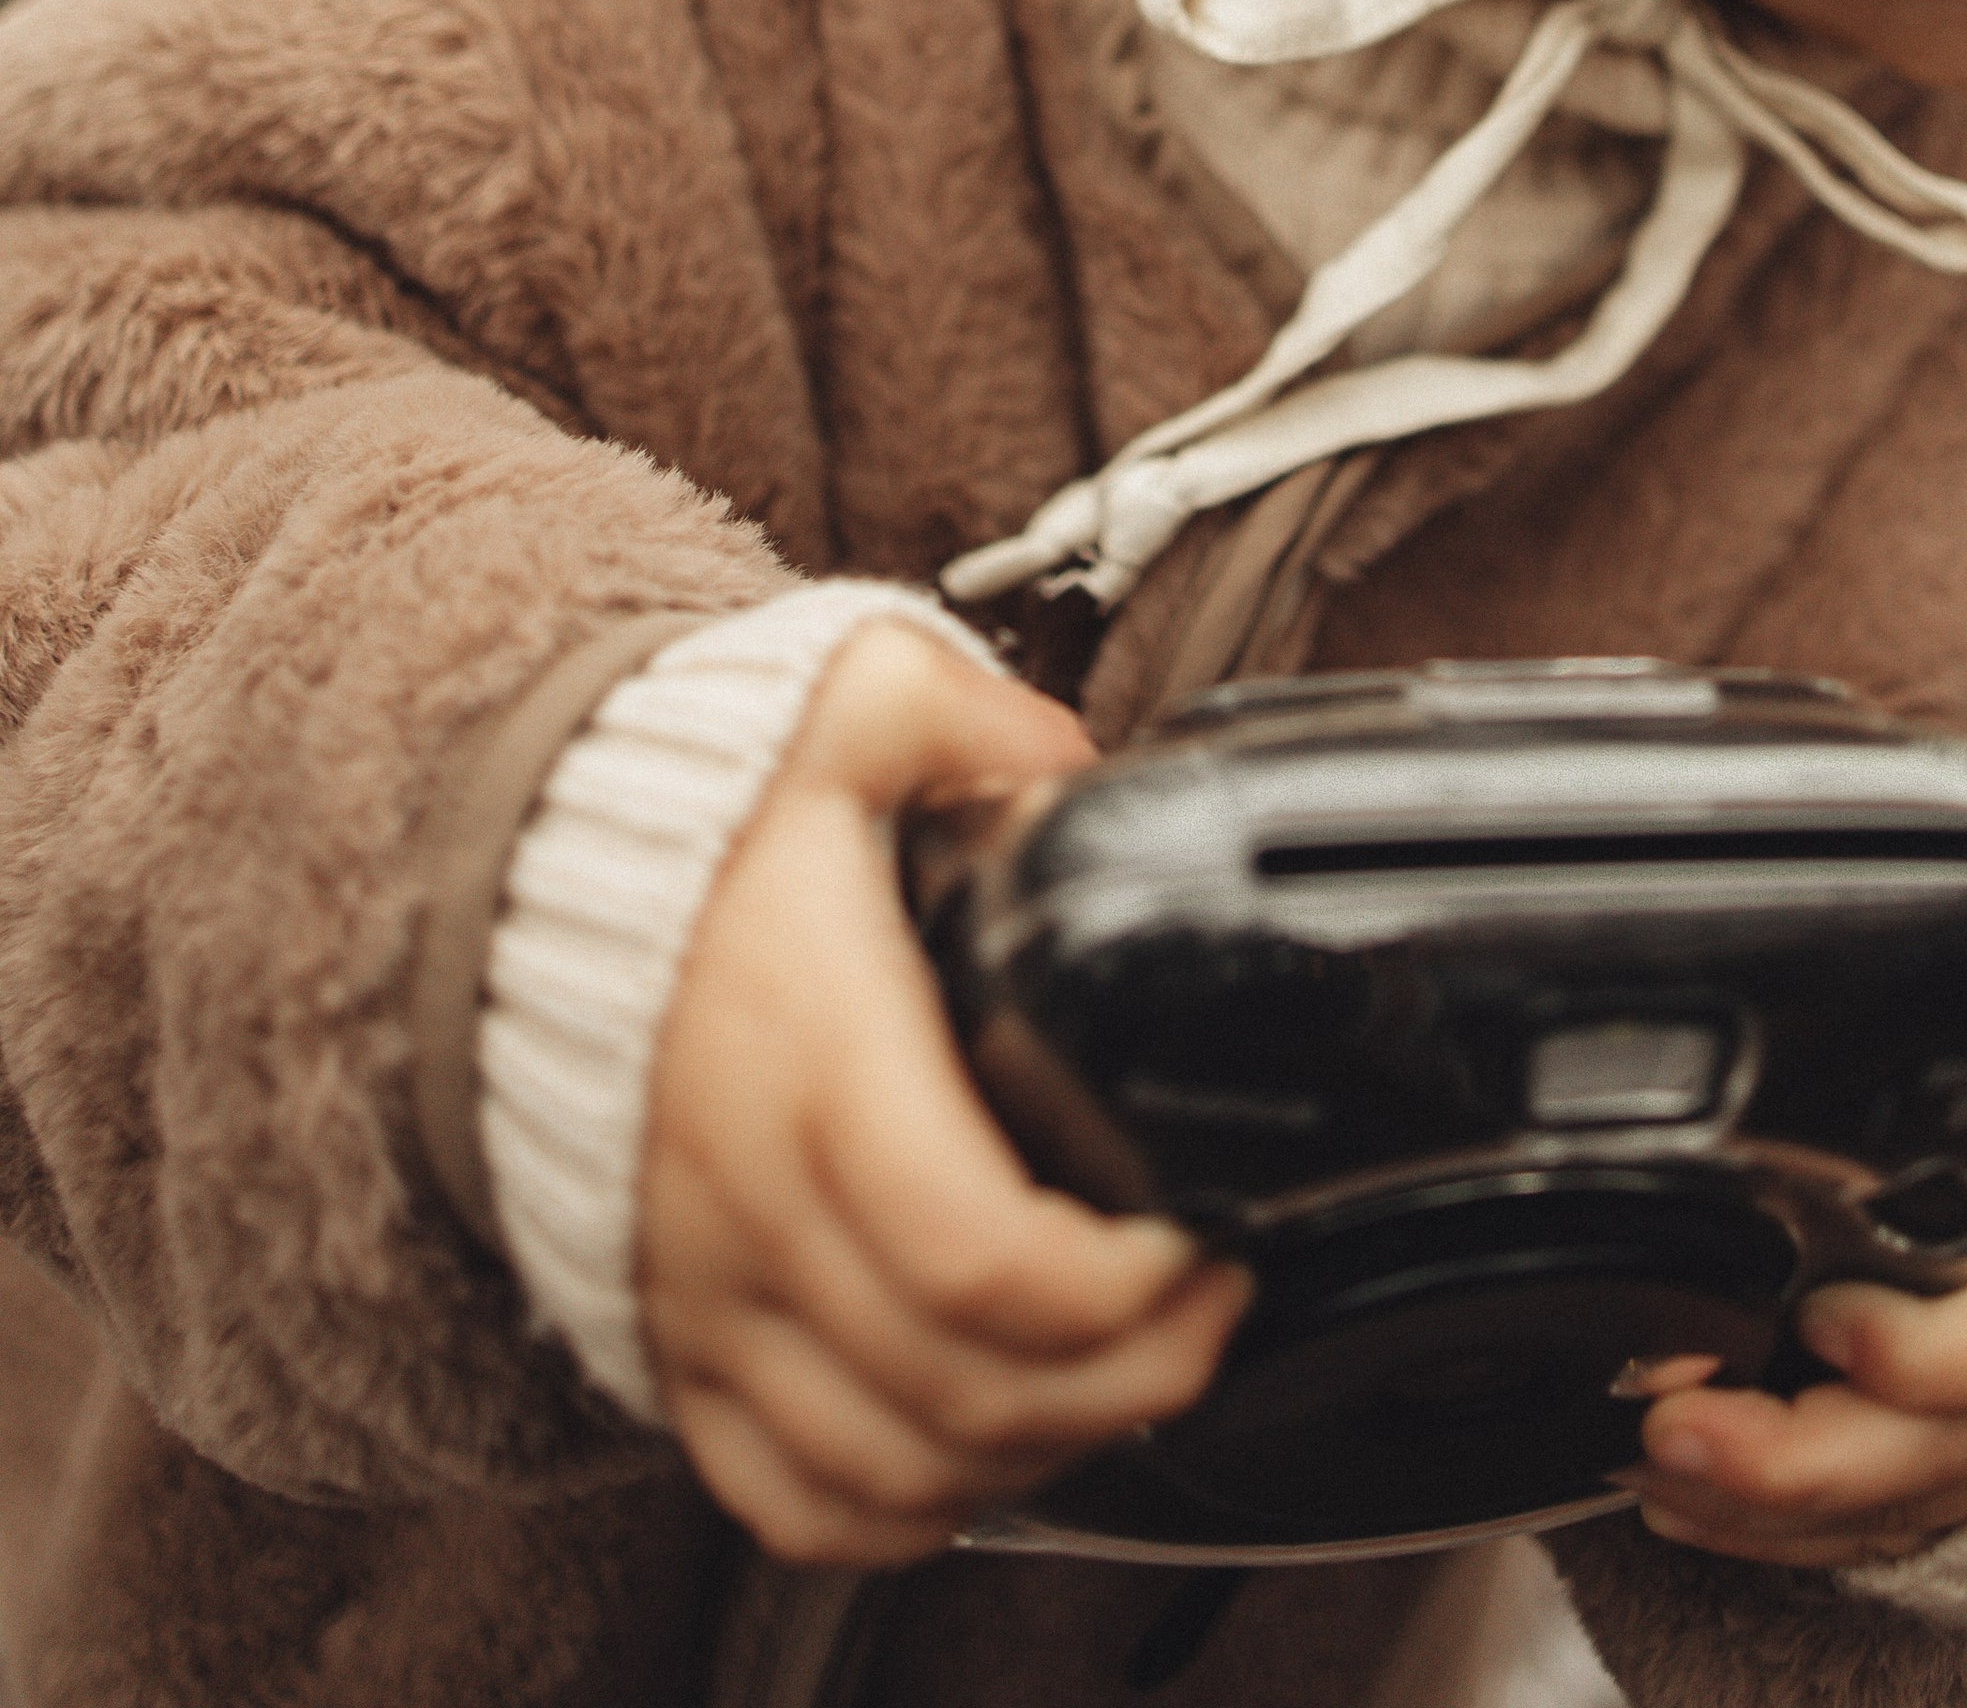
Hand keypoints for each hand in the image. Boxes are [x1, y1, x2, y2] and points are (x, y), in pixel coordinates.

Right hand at [638, 621, 1250, 1566]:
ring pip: (896, 1466)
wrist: (503, 898)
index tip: (1207, 1235)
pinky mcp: (674, 1345)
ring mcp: (709, 1297)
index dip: (1128, 1289)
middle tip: (1210, 1305)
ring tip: (1128, 1376)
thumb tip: (1078, 765)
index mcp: (819, 1067)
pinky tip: (984, 1453)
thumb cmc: (691, 822)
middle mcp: (757, 1210)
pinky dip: (903, 1510)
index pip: (990, 1263)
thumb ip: (971, 715)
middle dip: (1134, 1374)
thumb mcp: (841, 708)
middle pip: (972, 1388)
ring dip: (1037, 1453)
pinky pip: (792, 1498)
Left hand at [1622, 1084, 1966, 1567]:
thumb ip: (1901, 1108)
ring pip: (1907, 1509)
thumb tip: (1750, 1140)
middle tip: (1671, 1429)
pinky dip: (1782, 1534)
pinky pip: (1882, 1534)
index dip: (1923, 1351)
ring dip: (1768, 1508)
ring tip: (1652, 1469)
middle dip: (1803, 1460)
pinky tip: (1689, 1506)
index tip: (1817, 1317)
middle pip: (1952, 1449)